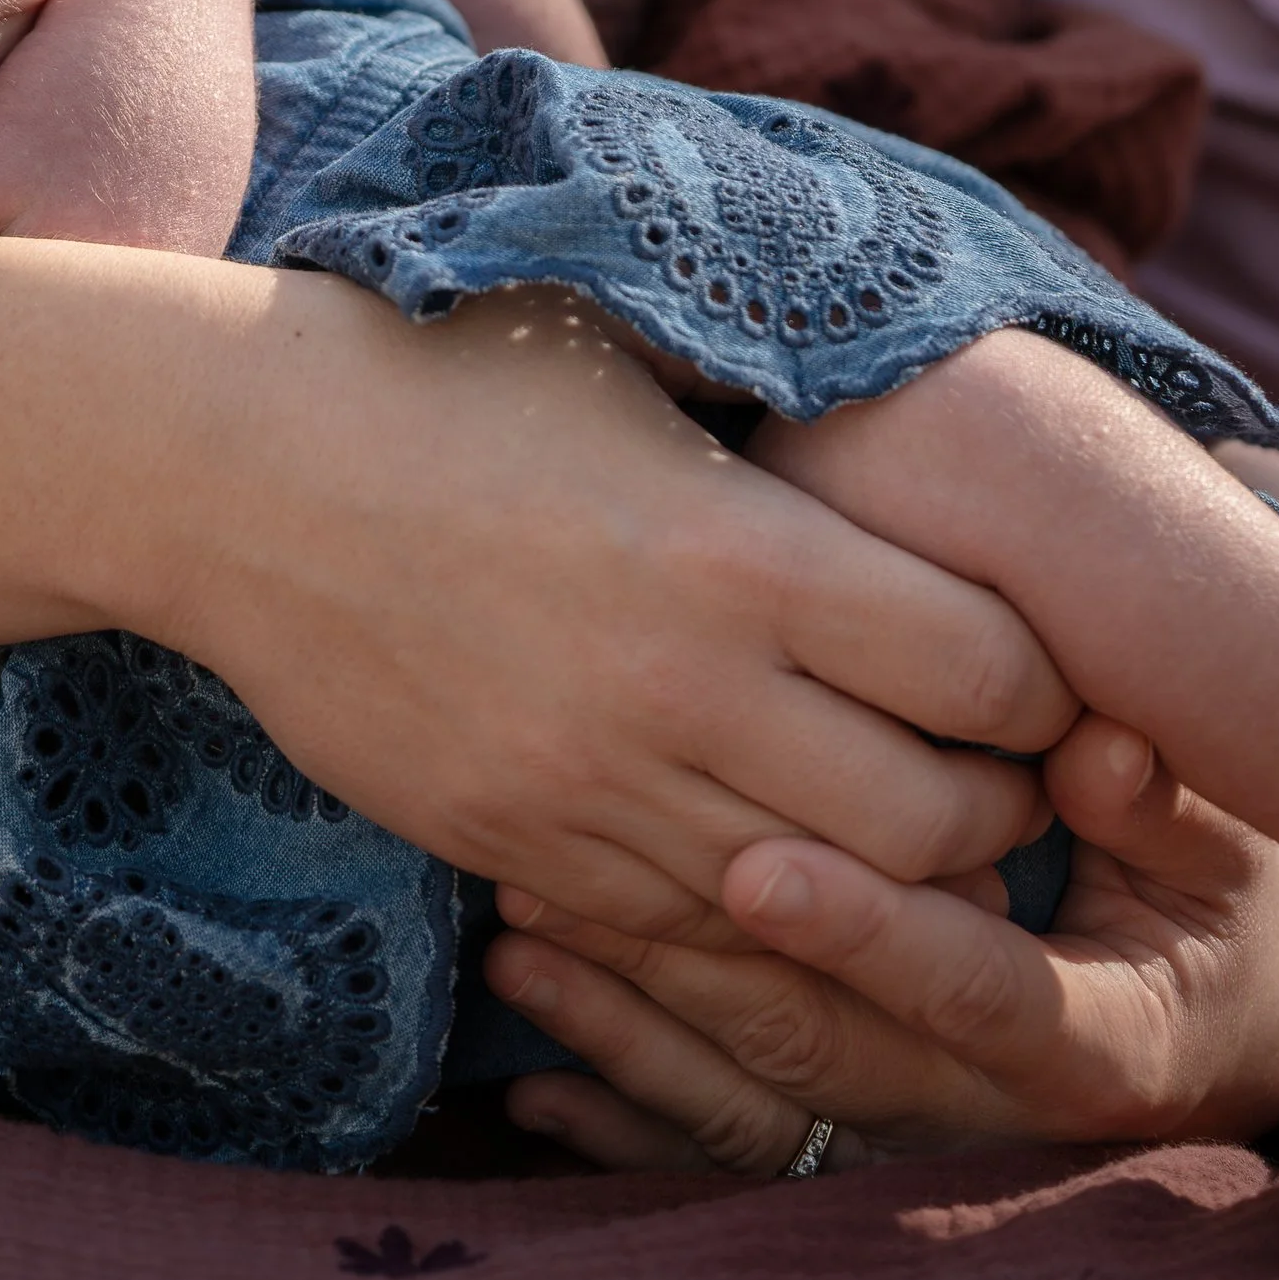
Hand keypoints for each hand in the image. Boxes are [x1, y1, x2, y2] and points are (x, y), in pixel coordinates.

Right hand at [153, 291, 1073, 916]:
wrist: (240, 468)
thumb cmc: (452, 370)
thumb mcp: (635, 350)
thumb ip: (781, 400)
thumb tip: (925, 393)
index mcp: (737, 548)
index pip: (988, 668)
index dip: (1038, 678)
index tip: (1022, 658)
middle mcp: (684, 685)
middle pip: (936, 822)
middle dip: (995, 805)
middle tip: (988, 765)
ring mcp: (596, 783)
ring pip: (818, 901)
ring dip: (880, 877)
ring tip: (886, 816)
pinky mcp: (520, 841)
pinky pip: (687, 929)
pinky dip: (749, 906)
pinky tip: (753, 839)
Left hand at [483, 715, 1278, 1170]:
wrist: (1220, 1024)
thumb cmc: (1218, 904)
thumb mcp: (1221, 851)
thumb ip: (1154, 802)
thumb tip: (1092, 749)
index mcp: (1087, 1039)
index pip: (963, 987)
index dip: (864, 928)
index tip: (754, 862)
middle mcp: (978, 1106)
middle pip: (819, 1045)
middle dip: (686, 962)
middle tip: (560, 876)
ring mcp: (903, 1132)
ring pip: (753, 1102)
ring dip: (629, 1025)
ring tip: (519, 940)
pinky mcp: (852, 1139)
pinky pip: (725, 1154)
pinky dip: (627, 1120)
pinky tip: (532, 1083)